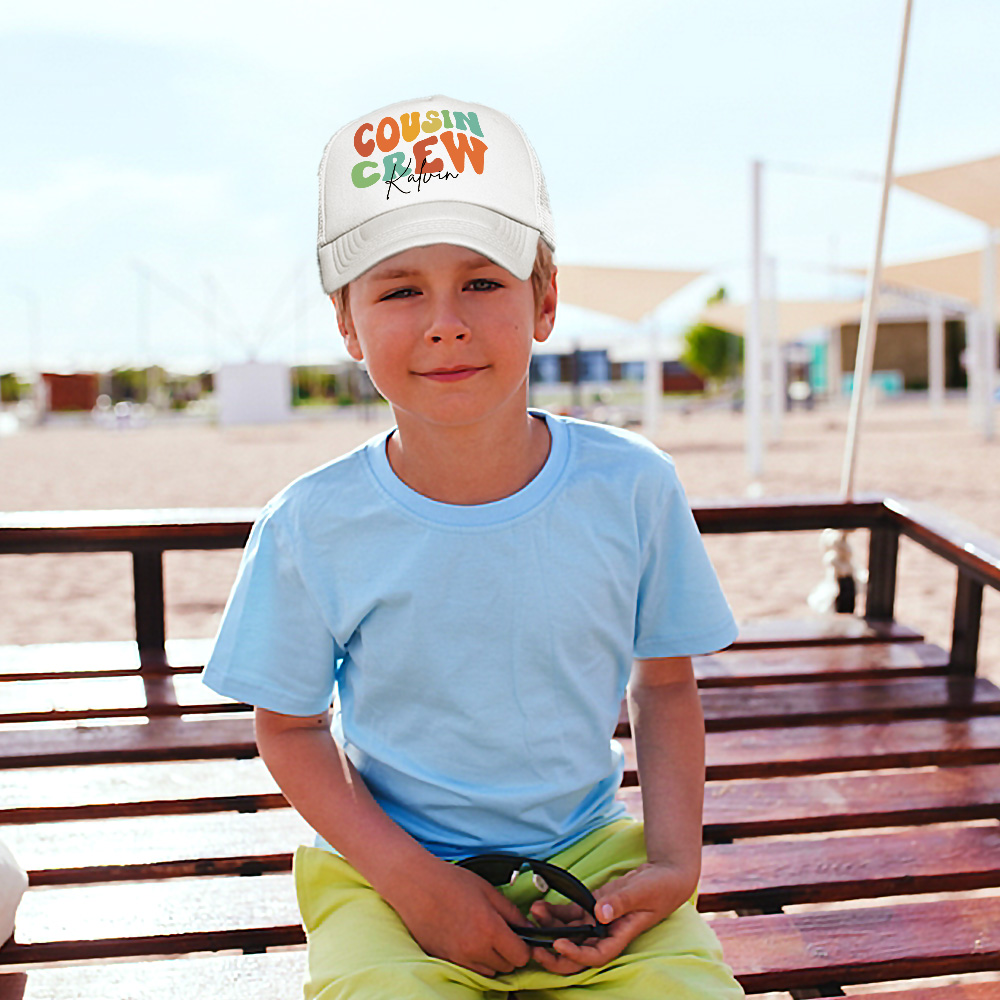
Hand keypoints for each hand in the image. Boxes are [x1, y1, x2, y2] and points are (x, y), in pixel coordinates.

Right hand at [385, 858, 532, 977]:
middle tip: (501, 934)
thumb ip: (511, 912)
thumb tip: (528, 927)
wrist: (415, 885)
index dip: (524, 947)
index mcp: (489, 929)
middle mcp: (475, 949)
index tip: (520, 938)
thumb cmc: (450, 882)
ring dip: (491, 959)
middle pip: (506, 967)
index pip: (521, 956)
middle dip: (509, 953)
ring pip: (488, 971)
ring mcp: (458, 958)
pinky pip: (468, 969)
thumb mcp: (487, 890)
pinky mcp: (444, 960)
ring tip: (483, 936)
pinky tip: (467, 939)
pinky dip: (474, 960)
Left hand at [527, 862, 693, 975]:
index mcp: (620, 935)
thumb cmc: (659, 887)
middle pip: (577, 952)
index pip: (595, 955)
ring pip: (569, 931)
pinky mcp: (592, 906)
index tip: (557, 943)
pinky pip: (570, 914)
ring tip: (533, 913)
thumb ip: (621, 902)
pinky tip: (541, 906)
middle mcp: (606, 933)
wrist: (664, 876)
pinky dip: (555, 912)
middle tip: (533, 944)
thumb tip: (599, 913)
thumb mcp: (641, 892)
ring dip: (549, 926)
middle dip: (554, 952)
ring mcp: (598, 920)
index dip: (575, 954)